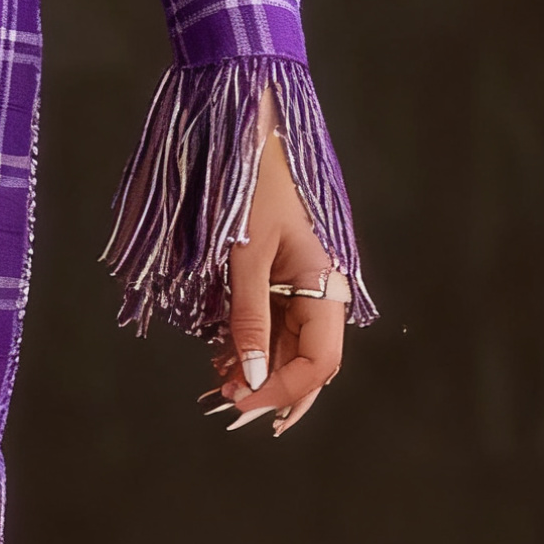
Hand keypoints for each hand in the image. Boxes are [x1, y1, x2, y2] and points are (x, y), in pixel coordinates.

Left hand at [203, 89, 347, 439]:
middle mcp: (321, 291)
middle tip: (228, 410)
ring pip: (288, 345)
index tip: (240, 401)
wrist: (249, 133)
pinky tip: (221, 356)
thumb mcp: (245, 257)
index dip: (283, 390)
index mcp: (326, 286)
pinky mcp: (280, 275)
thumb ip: (248, 320)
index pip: (320, 362)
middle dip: (271, 389)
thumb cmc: (251, 186)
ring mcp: (301, 284)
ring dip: (258, 369)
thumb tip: (249, 378)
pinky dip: (249, 343)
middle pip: (308, 360)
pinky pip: (273, 322)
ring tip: (216, 383)